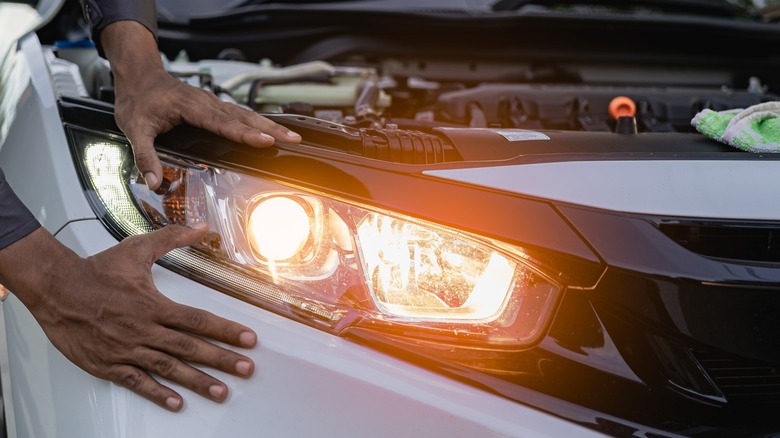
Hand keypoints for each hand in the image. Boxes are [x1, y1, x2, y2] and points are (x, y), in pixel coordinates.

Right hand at [0, 225, 256, 411]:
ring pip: (168, 368)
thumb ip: (172, 238)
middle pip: (190, 347)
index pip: (198, 320)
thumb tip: (201, 228)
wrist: (55, 288)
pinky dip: (157, 393)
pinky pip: (137, 382)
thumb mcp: (138, 249)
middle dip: (221, 359)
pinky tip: (176, 402)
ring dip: (196, 382)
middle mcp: (143, 329)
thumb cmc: (96, 271)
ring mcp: (126, 349)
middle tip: (246, 369)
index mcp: (153, 305)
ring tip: (221, 392)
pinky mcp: (108, 364)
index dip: (226, 330)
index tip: (248, 339)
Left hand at [101, 21, 301, 189]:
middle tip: (294, 139)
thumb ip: (145, 156)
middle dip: (271, 129)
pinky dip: (258, 123)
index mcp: (191, 107)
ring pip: (246, 114)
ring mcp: (212, 102)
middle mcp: (206, 102)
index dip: (245, 134)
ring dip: (269, 125)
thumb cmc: (137, 99)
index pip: (223, 123)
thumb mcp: (134, 128)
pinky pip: (240, 114)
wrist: (138, 75)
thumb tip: (153, 182)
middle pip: (244, 117)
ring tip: (291, 136)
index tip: (266, 141)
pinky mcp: (214, 105)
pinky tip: (270, 131)